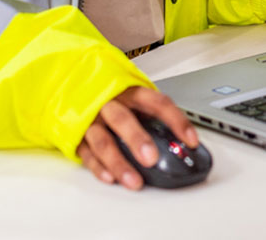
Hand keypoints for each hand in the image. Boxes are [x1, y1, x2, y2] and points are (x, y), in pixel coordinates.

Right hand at [77, 85, 196, 190]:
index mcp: (130, 92)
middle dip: (138, 140)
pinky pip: (87, 153)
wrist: (73, 83)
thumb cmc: (112, 97)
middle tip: (151, 158)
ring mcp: (91, 119)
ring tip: (134, 181)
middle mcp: (110, 104)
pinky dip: (98, 167)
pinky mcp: (76, 135)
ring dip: (119, 163)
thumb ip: (152, 116)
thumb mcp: (134, 98)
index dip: (176, 120)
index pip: (157, 103)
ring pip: (103, 141)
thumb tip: (182, 143)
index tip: (192, 140)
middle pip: (124, 120)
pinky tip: (110, 178)